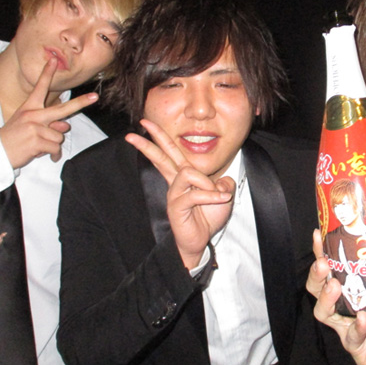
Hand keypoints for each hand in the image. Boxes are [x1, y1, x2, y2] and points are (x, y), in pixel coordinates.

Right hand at [0, 58, 98, 167]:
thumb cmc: (14, 138)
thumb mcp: (29, 126)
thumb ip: (48, 124)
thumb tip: (65, 126)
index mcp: (29, 108)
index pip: (40, 88)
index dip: (47, 74)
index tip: (54, 60)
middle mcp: (33, 115)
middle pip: (63, 109)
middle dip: (81, 103)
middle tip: (95, 97)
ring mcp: (35, 127)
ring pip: (59, 136)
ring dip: (52, 145)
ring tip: (38, 146)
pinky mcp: (37, 141)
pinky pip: (55, 148)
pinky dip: (52, 154)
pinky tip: (40, 153)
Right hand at [126, 119, 233, 268]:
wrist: (200, 241)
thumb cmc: (207, 217)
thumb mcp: (223, 195)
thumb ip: (224, 182)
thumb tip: (222, 180)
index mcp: (183, 176)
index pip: (170, 152)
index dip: (159, 137)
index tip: (145, 123)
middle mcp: (175, 182)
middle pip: (162, 155)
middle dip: (152, 138)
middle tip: (141, 123)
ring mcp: (174, 194)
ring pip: (187, 172)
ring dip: (207, 183)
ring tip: (217, 194)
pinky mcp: (176, 206)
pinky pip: (195, 194)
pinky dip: (211, 196)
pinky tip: (220, 200)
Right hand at [306, 229, 365, 364]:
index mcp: (346, 287)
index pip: (328, 266)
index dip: (320, 251)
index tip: (318, 234)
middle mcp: (338, 305)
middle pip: (315, 287)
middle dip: (316, 273)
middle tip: (323, 262)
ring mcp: (343, 326)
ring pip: (323, 312)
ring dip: (326, 297)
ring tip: (334, 285)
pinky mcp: (353, 345)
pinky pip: (352, 336)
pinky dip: (357, 327)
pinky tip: (363, 318)